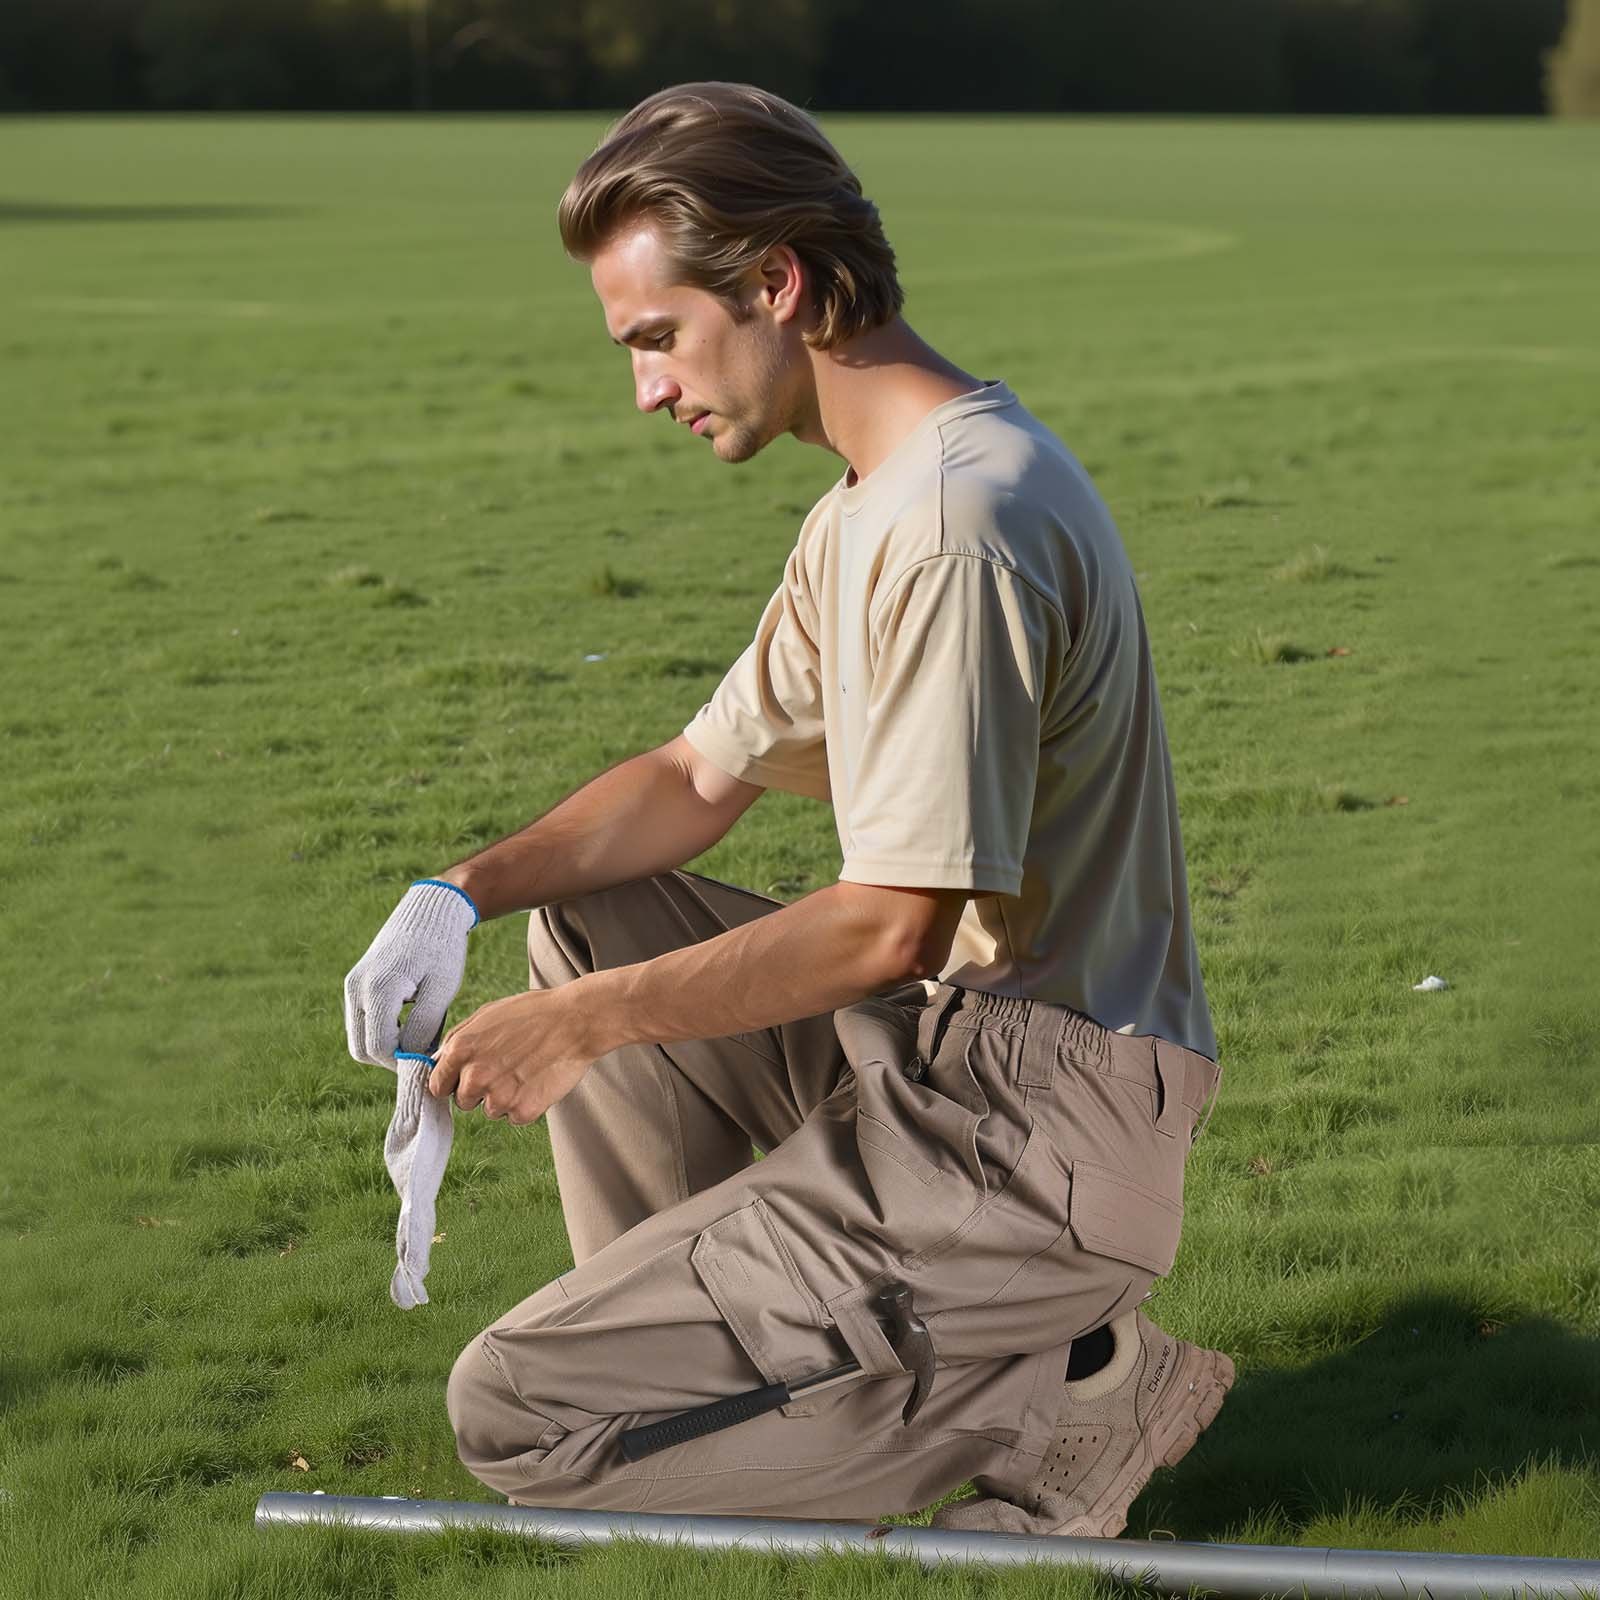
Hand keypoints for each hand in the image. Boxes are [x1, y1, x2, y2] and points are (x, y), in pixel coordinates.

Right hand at [344, 880, 478, 1066]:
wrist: (432, 911)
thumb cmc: (442, 948)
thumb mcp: (441, 989)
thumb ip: (424, 1027)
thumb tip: (411, 1060)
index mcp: (378, 989)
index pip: (379, 1047)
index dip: (403, 1063)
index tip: (428, 1062)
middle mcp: (356, 988)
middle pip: (361, 1050)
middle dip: (390, 1059)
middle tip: (423, 1054)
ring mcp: (352, 986)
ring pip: (359, 1038)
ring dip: (386, 1047)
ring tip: (420, 1036)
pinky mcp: (356, 984)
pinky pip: (362, 1022)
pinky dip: (381, 1031)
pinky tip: (410, 1023)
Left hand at [428, 987, 600, 1124]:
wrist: (576, 1021)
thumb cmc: (533, 1013)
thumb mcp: (487, 1015)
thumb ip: (458, 1040)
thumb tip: (439, 1062)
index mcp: (460, 1050)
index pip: (436, 1086)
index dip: (452, 1083)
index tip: (464, 1080)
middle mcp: (475, 1077)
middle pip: (463, 1102)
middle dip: (480, 1090)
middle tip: (505, 1068)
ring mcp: (499, 1097)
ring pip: (491, 1110)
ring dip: (505, 1097)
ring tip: (526, 1071)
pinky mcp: (523, 1111)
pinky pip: (515, 1117)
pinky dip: (526, 1104)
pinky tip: (538, 1080)